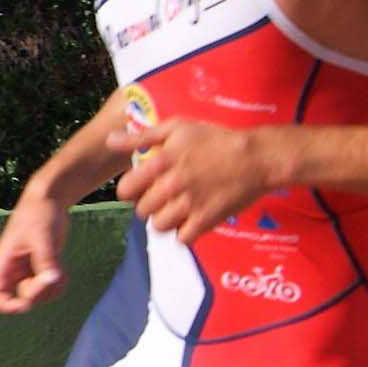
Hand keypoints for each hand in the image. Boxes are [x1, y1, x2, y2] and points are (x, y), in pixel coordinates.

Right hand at [0, 191, 72, 314]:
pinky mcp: (41, 269)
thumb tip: (51, 281)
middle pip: (21, 300)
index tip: (26, 303)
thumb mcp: (41, 236)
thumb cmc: (39, 213)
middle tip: (52, 274)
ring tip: (60, 268)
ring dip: (53, 288)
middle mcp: (12, 271)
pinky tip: (63, 266)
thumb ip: (46, 260)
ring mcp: (27, 271)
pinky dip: (59, 282)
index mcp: (2, 263)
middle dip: (39, 293)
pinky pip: (50, 288)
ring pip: (39, 296)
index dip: (7, 306)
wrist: (50, 199)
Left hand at [107, 120, 286, 243]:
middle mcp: (172, 185)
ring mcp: (190, 204)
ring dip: (164, 221)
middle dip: (148, 206)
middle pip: (141, 211)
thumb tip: (110, 141)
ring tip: (175, 211)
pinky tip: (190, 221)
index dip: (130, 191)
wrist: (257, 157)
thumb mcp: (177, 128)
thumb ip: (142, 137)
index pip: (125, 190)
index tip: (140, 188)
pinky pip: (183, 239)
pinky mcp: (207, 220)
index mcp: (161, 162)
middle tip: (162, 199)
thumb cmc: (216, 138)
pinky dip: (184, 233)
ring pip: (159, 227)